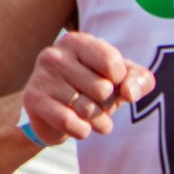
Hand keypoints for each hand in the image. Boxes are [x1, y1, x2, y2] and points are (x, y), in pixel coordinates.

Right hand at [22, 32, 152, 144]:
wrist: (54, 115)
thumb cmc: (94, 90)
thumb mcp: (123, 80)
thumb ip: (140, 79)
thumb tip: (129, 92)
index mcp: (79, 42)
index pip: (114, 65)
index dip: (121, 82)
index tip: (112, 82)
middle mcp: (56, 55)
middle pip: (103, 90)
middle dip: (108, 105)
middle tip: (97, 103)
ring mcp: (42, 76)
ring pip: (88, 109)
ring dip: (98, 121)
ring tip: (90, 116)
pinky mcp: (33, 100)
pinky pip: (70, 123)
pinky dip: (82, 131)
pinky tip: (78, 126)